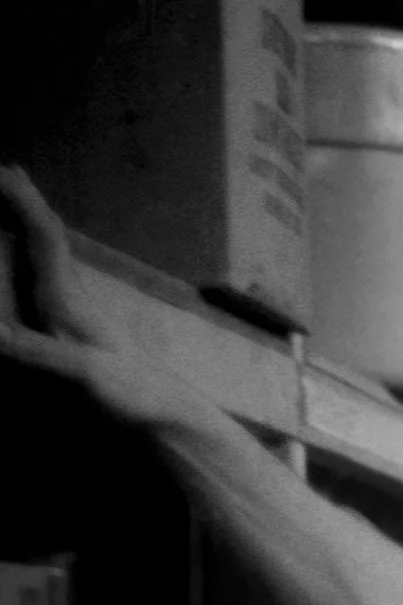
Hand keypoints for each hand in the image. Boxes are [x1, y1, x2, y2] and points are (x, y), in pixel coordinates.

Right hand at [0, 165, 205, 429]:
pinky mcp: (77, 346)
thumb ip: (38, 354)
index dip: (23, 202)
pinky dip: (30, 275)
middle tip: (8, 170)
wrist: (174, 426)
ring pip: (46, 265)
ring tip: (13, 210)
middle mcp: (71, 303)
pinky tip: (32, 279)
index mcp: (70, 301)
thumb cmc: (137, 398)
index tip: (5, 168)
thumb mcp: (85, 375)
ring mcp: (75, 323)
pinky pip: (44, 297)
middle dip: (23, 207)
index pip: (45, 238)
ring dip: (26, 236)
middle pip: (45, 242)